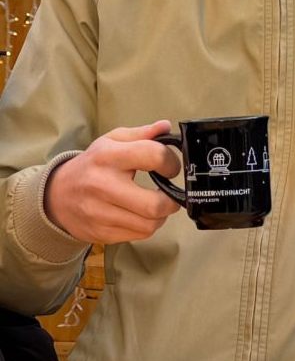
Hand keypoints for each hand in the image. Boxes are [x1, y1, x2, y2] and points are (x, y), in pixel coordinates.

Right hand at [44, 121, 181, 243]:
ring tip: (157, 204)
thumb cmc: (92, 165)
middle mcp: (103, 186)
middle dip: (172, 201)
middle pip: (155, 204)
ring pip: (150, 224)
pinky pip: (139, 234)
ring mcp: (100, 213)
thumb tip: (166, 126)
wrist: (56, 196)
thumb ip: (141, 134)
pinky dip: (148, 226)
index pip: (153, 156)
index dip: (171, 163)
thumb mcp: (111, 141)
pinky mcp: (101, 233)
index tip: (171, 168)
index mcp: (108, 156)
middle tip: (172, 195)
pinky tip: (142, 215)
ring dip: (161, 215)